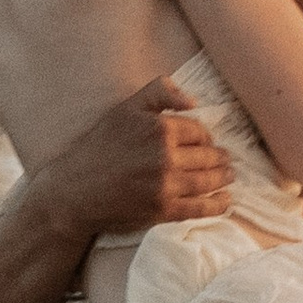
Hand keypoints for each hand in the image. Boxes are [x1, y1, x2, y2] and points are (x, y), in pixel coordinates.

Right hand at [38, 76, 232, 243]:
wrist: (73, 190)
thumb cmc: (98, 147)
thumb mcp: (125, 109)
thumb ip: (159, 93)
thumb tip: (194, 102)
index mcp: (160, 129)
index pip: (199, 131)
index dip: (205, 137)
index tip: (207, 142)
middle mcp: (166, 156)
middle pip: (207, 156)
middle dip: (219, 158)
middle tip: (226, 160)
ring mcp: (166, 185)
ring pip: (208, 181)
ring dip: (223, 178)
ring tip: (229, 176)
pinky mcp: (163, 210)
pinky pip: (200, 208)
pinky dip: (217, 205)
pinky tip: (225, 201)